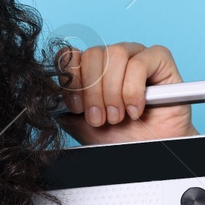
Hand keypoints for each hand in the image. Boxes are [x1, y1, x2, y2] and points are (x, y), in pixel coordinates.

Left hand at [56, 42, 197, 144]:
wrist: (148, 150)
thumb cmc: (117, 136)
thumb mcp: (79, 121)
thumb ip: (61, 100)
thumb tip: (43, 84)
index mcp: (91, 67)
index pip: (71, 54)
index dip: (71, 80)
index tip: (77, 108)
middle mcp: (113, 58)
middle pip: (93, 54)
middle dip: (93, 92)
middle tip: (99, 118)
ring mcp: (137, 55)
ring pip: (115, 54)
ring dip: (113, 92)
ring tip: (117, 116)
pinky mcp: (160, 59)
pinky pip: (140, 63)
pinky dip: (133, 90)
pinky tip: (135, 109)